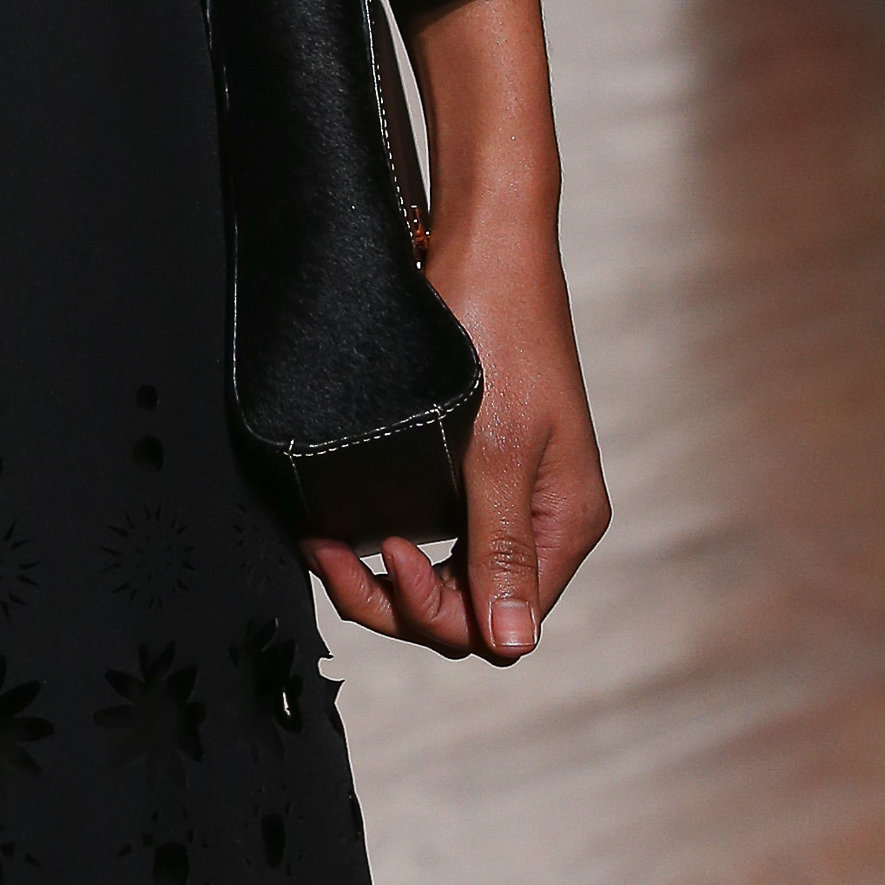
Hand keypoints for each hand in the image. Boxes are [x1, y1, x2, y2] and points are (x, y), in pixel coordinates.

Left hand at [303, 0, 608, 667]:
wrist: (482, 239)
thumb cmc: (499, 329)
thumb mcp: (497, 444)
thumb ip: (499, 545)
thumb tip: (512, 646)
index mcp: (561, 524)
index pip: (497, 625)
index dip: (434, 612)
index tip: (387, 553)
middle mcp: (536, 518)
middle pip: (463, 610)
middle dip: (392, 598)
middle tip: (329, 554)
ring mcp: (500, 493)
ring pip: (439, 574)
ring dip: (377, 571)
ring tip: (322, 539)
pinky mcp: (466, 464)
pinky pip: (428, 528)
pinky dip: (382, 534)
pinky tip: (341, 520)